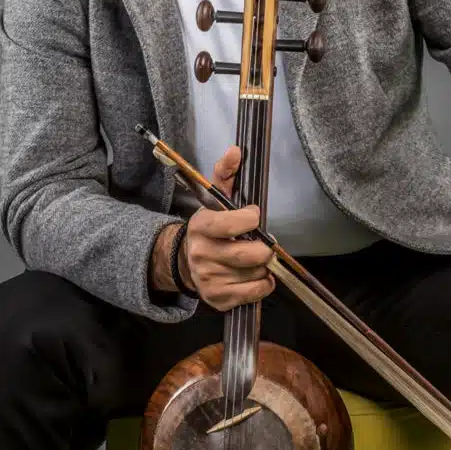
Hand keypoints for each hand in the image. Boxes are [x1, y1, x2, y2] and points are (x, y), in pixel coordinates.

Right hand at [181, 145, 275, 311]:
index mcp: (201, 227)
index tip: (253, 215)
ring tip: (256, 258)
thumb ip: (226, 173)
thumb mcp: (215, 198)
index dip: (250, 219)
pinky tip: (258, 275)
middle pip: (247, 255)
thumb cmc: (211, 226)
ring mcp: (208, 279)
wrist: (186, 259)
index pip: (230, 224)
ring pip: (253, 274)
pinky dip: (263, 285)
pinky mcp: (217, 298)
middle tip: (264, 243)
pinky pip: (253, 294)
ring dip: (263, 266)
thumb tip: (236, 151)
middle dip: (264, 249)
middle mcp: (202, 254)